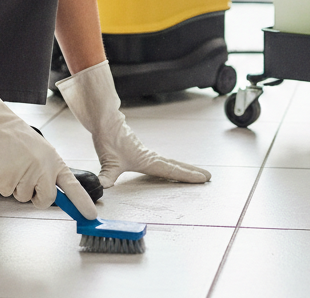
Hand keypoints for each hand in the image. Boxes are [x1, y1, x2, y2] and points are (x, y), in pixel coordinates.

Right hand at [0, 62, 97, 218]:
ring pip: (23, 197)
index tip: (91, 216)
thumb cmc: (19, 139)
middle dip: (37, 198)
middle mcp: (43, 168)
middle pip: (46, 200)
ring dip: (16, 186)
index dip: (82, 203)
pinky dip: (3, 182)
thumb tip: (54, 196)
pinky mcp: (8, 177)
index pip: (72, 186)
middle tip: (28, 180)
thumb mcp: (42, 152)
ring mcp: (26, 173)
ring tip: (13, 164)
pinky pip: (7, 192)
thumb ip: (49, 172)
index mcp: (54, 161)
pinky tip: (3, 165)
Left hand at [57, 60, 211, 187]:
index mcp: (147, 160)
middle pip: (175, 165)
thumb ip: (107, 177)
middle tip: (208, 176)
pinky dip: (170, 164)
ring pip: (169, 162)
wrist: (105, 120)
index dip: (188, 175)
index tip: (203, 178)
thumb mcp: (108, 162)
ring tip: (195, 173)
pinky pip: (161, 160)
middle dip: (191, 172)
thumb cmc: (108, 138)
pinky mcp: (140, 151)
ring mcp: (146, 154)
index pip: (171, 170)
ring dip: (183, 167)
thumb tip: (101, 188)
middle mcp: (150, 157)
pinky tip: (168, 167)